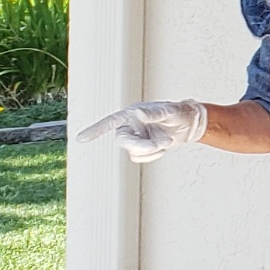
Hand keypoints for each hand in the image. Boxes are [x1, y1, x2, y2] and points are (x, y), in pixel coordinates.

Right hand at [75, 100, 209, 161]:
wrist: (189, 125)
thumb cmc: (179, 113)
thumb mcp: (169, 111)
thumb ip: (153, 113)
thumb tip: (136, 112)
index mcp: (132, 113)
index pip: (110, 122)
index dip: (95, 130)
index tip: (80, 139)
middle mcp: (131, 126)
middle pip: (124, 141)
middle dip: (143, 145)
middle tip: (164, 143)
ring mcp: (136, 138)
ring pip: (133, 152)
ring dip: (152, 149)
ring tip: (167, 140)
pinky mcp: (142, 148)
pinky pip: (140, 158)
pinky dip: (153, 156)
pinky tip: (163, 148)